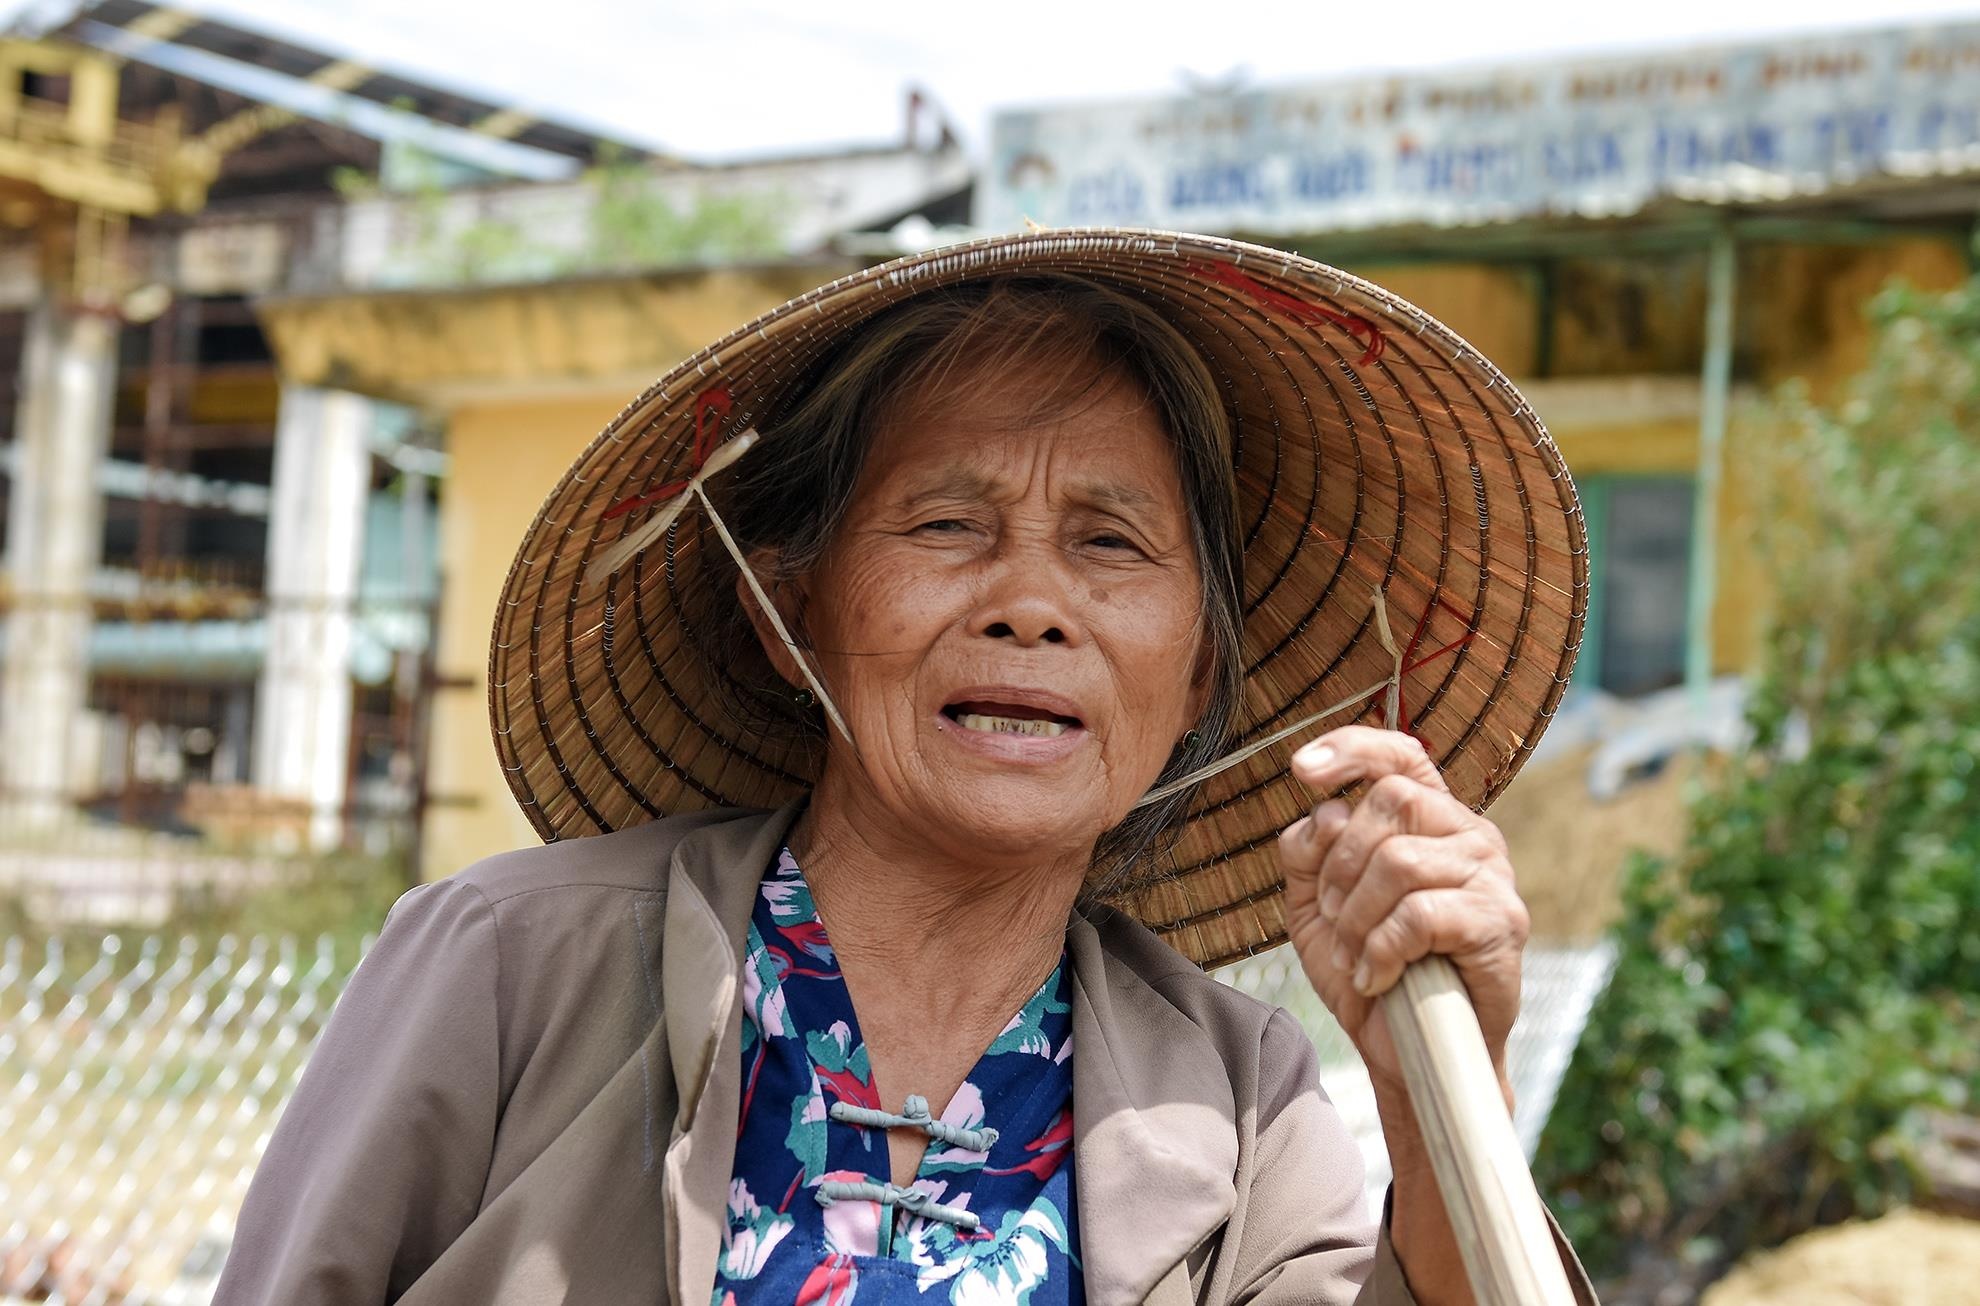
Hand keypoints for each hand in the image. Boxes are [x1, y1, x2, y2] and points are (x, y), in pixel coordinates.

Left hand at [1276, 725, 1528, 1106]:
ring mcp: (1491, 875)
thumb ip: (1307, 853)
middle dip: (1340, 865)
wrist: (1411, 1053)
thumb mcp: (1316, 906)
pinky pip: (1419, 914)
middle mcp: (1468, 834)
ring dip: (1356, 917)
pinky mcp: (1501, 921)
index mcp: (1429, 820)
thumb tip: (1321, 814)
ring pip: (1399, 861)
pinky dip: (1380, 950)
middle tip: (1335, 919)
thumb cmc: (1369, 972)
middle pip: (1389, 803)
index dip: (1353, 748)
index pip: (1400, 756)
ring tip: (1357, 957)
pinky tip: (1377, 977)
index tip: (1302, 769)